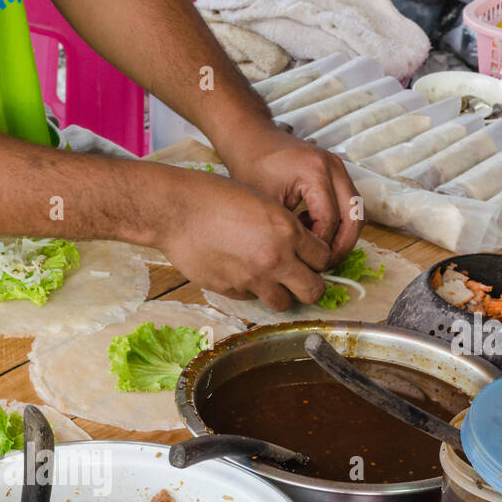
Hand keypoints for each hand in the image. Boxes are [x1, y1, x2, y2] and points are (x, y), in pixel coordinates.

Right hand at [153, 167, 331, 311]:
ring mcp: (253, 279)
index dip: (319, 259)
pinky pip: (253, 299)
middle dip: (310, 286)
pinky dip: (252, 291)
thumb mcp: (262, 202)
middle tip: (301, 278)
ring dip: (282, 293)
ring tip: (270, 279)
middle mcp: (276, 259)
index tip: (311, 258)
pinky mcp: (231, 290)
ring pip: (284, 303)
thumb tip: (298, 249)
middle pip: (314, 291)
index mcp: (288, 231)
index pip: (324, 258)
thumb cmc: (215, 197)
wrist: (177, 211)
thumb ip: (285, 228)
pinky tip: (241, 272)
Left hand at [220, 121, 361, 264]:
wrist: (252, 140)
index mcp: (315, 171)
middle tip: (323, 265)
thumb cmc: (252, 168)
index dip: (320, 247)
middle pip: (355, 217)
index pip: (330, 221)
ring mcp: (339, 167)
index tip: (305, 262)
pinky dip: (338, 223)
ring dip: (343, 236)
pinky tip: (312, 231)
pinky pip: (349, 204)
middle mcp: (334, 166)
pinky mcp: (338, 172)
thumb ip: (286, 230)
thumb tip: (303, 261)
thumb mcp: (264, 204)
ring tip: (318, 251)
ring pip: (357, 212)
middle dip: (342, 246)